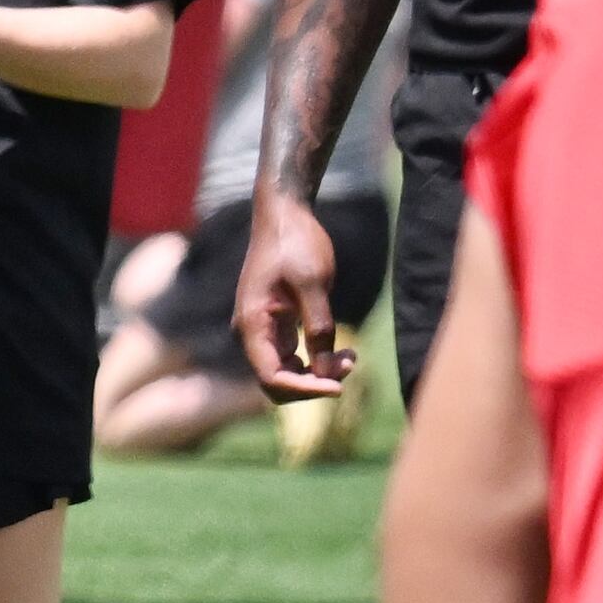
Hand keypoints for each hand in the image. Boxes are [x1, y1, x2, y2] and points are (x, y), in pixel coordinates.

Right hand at [235, 188, 355, 399]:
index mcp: (251, 324)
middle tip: (350, 365)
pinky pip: (294, 356)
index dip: (305, 389)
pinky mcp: (276, 324)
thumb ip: (319, 329)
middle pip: (276, 381)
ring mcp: (262, 329)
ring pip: (287, 371)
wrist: (284, 214)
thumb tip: (327, 372)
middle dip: (313, 383)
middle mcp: (251, 332)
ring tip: (352, 357)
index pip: (271, 377)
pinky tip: (344, 351)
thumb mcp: (313, 283)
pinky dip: (318, 360)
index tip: (340, 386)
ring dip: (319, 373)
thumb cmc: (296, 242)